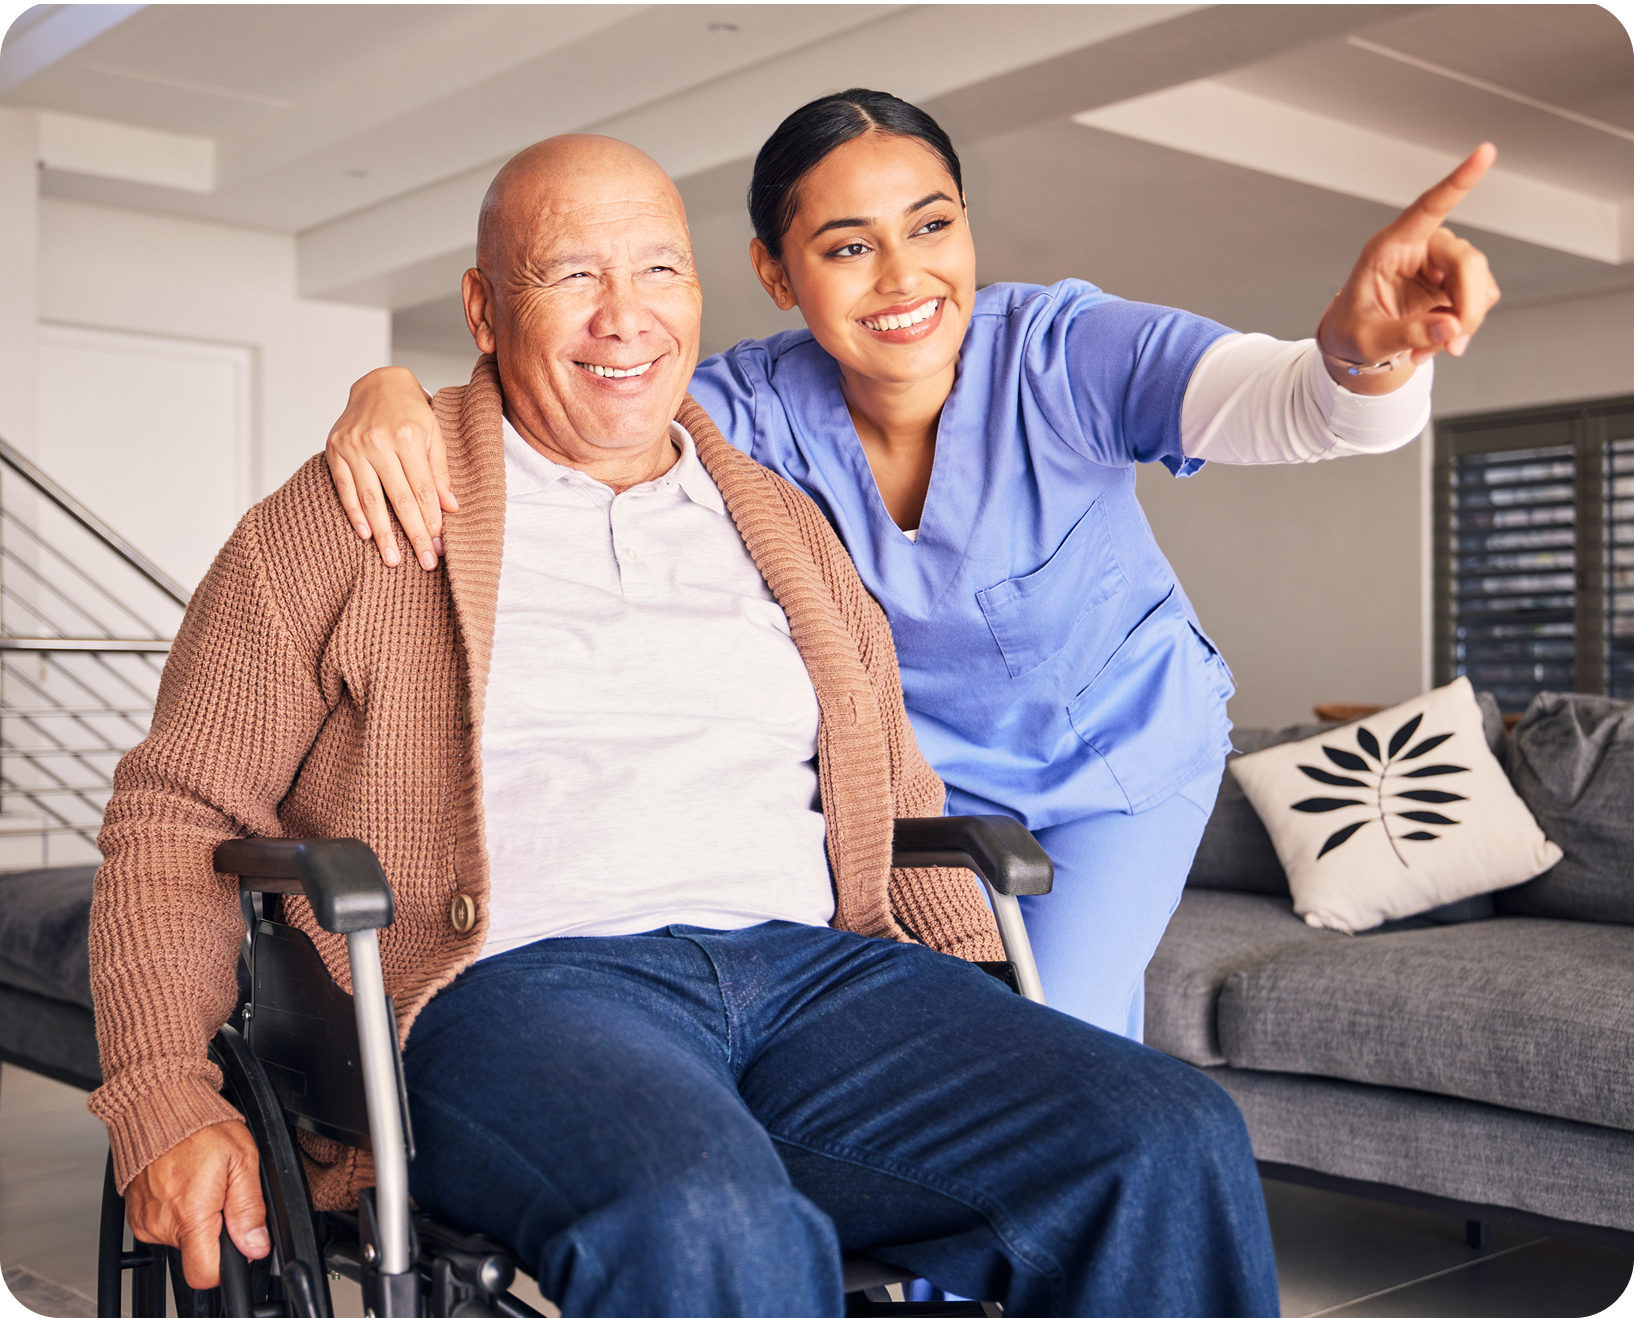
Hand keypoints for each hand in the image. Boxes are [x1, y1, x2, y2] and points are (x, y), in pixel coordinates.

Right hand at [125, 1120, 268, 1289]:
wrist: (158, 1105)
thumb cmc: (200, 1125)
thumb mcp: (242, 1160)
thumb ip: (249, 1209)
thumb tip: (256, 1246)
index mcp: (190, 1214)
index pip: (205, 1274)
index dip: (228, 1265)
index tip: (239, 1240)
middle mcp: (162, 1224)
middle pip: (197, 1253)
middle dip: (216, 1229)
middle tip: (221, 1192)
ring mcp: (145, 1221)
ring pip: (182, 1239)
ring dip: (197, 1218)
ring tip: (201, 1182)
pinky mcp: (136, 1215)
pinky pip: (165, 1226)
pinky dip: (178, 1211)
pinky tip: (185, 1183)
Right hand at [326, 367, 456, 568]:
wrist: (378, 383)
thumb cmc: (411, 412)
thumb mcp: (433, 434)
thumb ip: (439, 471)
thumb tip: (451, 508)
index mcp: (407, 436)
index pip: (422, 489)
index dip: (431, 520)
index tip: (439, 546)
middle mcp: (378, 441)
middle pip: (399, 498)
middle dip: (414, 534)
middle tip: (425, 562)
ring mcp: (353, 446)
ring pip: (371, 499)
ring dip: (383, 534)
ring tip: (393, 560)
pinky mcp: (335, 450)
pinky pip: (345, 489)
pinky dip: (355, 514)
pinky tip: (366, 535)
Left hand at [1317, 143, 1500, 393]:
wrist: (1357, 344)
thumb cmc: (1353, 330)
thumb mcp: (1369, 339)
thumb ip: (1408, 334)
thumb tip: (1451, 329)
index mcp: (1389, 246)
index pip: (1428, 207)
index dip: (1458, 181)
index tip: (1485, 152)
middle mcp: (1421, 247)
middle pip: (1467, 261)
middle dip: (1467, 307)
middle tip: (1453, 344)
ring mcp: (1442, 264)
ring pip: (1480, 283)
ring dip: (1463, 323)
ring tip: (1427, 347)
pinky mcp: (1457, 283)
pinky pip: (1480, 300)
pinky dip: (1464, 327)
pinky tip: (1438, 341)